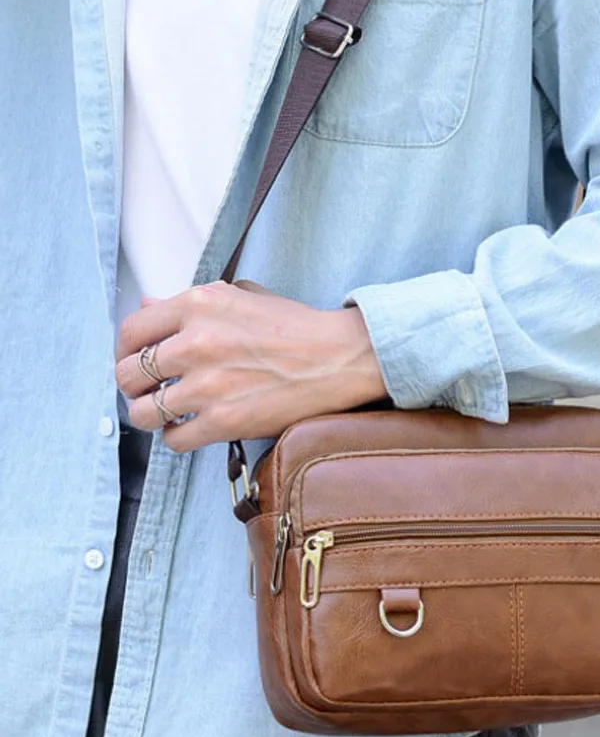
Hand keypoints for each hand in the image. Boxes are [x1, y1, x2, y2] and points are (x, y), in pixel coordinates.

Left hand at [115, 281, 387, 451]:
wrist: (338, 357)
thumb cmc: (295, 326)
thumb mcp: (243, 296)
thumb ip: (191, 301)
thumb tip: (147, 306)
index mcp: (199, 304)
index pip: (131, 329)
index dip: (123, 349)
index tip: (132, 359)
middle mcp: (196, 342)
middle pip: (127, 374)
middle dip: (132, 385)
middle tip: (148, 390)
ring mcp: (209, 385)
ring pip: (143, 412)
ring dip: (149, 415)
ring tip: (164, 414)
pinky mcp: (225, 421)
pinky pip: (174, 440)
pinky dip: (176, 438)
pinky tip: (190, 428)